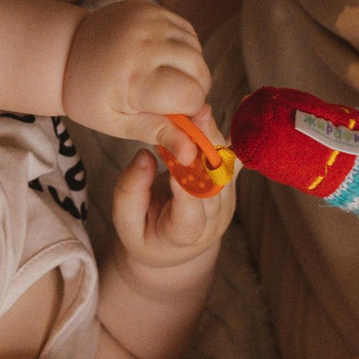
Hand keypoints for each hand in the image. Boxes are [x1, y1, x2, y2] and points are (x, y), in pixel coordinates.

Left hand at [59, 0, 208, 143]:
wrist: (64, 51)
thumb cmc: (89, 95)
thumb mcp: (117, 123)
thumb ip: (157, 133)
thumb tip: (192, 154)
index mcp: (134, 78)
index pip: (191, 97)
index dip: (189, 111)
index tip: (173, 115)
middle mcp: (144, 45)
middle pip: (200, 72)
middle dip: (194, 90)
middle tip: (170, 99)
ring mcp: (148, 22)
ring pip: (196, 51)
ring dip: (192, 69)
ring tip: (166, 79)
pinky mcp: (150, 9)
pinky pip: (187, 31)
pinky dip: (185, 48)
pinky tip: (165, 60)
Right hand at [112, 109, 235, 271]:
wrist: (170, 247)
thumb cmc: (143, 233)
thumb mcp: (125, 221)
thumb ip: (130, 192)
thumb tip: (144, 155)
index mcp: (184, 236)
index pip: (190, 214)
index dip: (187, 186)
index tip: (178, 157)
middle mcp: (213, 222)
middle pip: (214, 186)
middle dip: (203, 150)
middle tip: (193, 118)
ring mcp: (227, 205)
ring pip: (225, 170)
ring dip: (213, 138)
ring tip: (199, 111)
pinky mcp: (230, 187)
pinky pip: (233, 160)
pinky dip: (230, 137)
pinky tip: (225, 114)